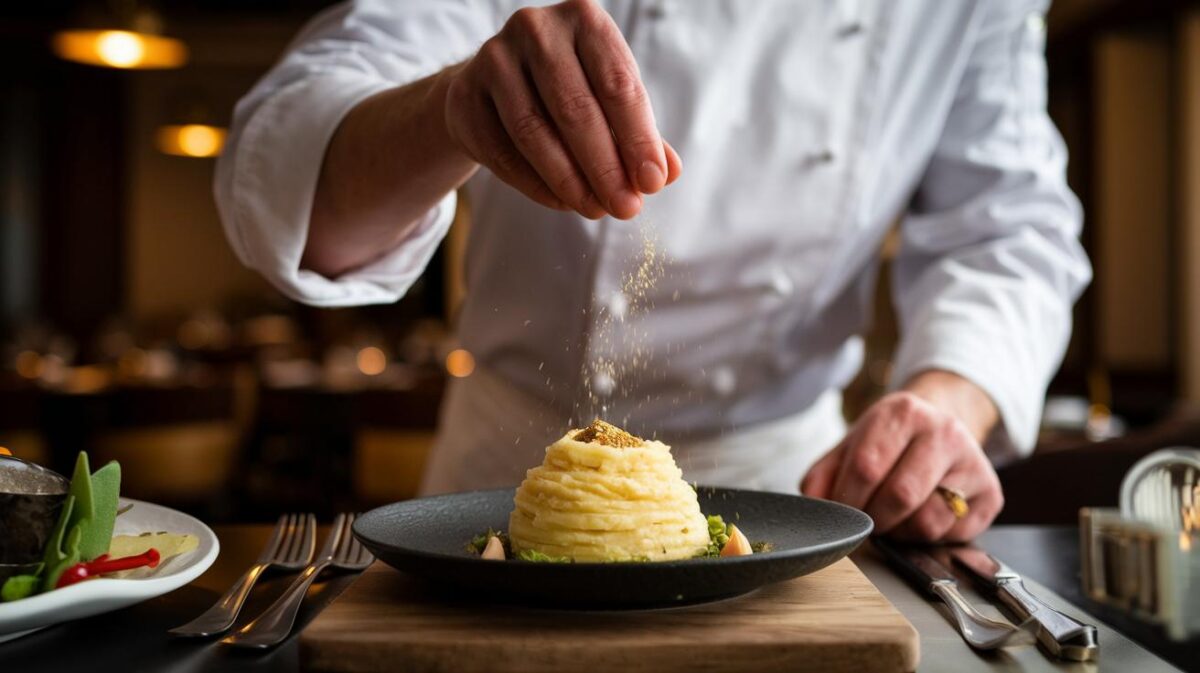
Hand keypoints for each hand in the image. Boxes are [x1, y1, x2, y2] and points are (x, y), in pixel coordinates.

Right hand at [443, 0, 680, 219]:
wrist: (495, 87)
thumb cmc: (569, 90)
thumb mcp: (610, 102)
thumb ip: (641, 134)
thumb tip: (666, 173)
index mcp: (583, 20)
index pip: (618, 84)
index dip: (638, 138)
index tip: (653, 183)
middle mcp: (536, 29)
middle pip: (575, 109)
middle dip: (605, 167)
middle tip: (626, 208)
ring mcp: (493, 59)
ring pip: (534, 133)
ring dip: (570, 181)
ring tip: (595, 210)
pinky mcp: (464, 96)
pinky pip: (503, 151)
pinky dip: (536, 184)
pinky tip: (562, 202)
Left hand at [801, 376, 1003, 541]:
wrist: (941, 428)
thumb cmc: (890, 442)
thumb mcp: (851, 446)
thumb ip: (823, 475)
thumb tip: (816, 505)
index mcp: (903, 412)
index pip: (866, 467)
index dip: (848, 500)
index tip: (844, 511)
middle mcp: (944, 431)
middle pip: (900, 496)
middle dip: (875, 519)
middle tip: (869, 518)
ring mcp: (973, 462)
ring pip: (928, 521)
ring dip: (902, 531)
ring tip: (896, 516)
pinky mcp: (991, 493)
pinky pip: (952, 535)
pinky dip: (929, 538)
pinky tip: (923, 515)